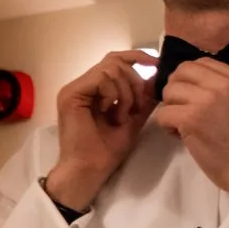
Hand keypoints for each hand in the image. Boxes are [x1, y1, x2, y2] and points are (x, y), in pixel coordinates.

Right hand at [48, 50, 157, 207]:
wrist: (91, 170)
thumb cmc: (107, 151)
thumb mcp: (133, 120)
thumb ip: (143, 99)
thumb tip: (157, 78)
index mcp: (94, 90)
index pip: (115, 60)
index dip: (137, 57)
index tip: (156, 65)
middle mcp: (82, 85)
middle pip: (115, 60)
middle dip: (134, 80)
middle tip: (137, 106)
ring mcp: (74, 89)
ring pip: (110, 67)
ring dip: (125, 91)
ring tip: (122, 115)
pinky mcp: (71, 94)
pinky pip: (101, 78)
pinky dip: (113, 93)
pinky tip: (110, 112)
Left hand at [152, 58, 228, 197]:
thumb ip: (223, 88)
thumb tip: (192, 82)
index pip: (201, 62)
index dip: (189, 78)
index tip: (191, 96)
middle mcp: (224, 84)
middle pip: (181, 72)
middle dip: (175, 89)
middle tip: (181, 108)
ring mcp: (207, 100)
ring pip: (169, 91)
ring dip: (170, 108)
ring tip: (182, 124)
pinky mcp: (191, 119)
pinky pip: (163, 113)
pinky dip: (166, 125)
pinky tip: (180, 135)